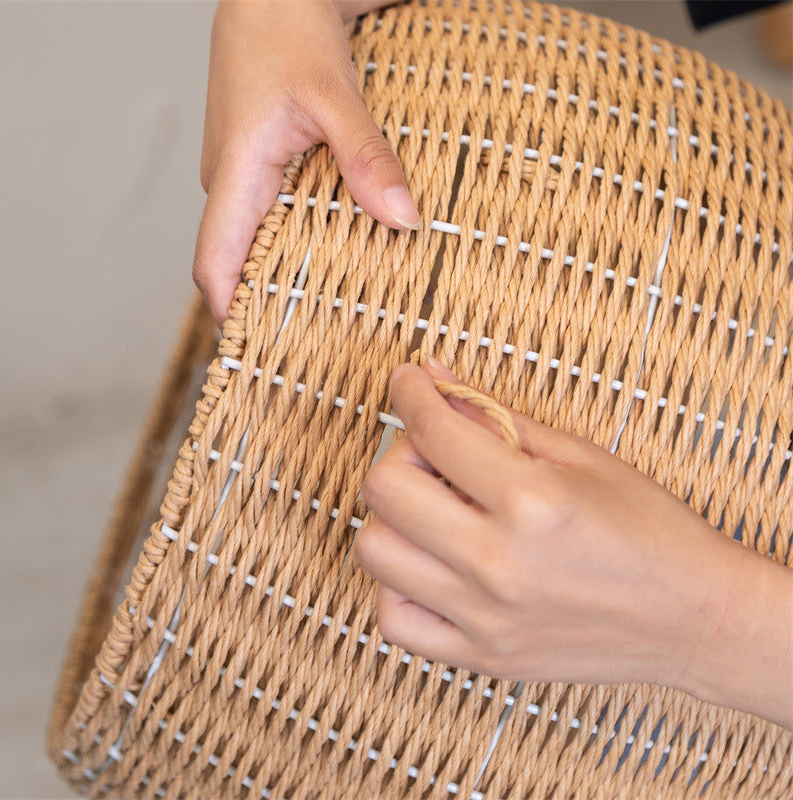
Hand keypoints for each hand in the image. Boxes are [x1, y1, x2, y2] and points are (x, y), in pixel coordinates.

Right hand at [195, 0, 417, 325]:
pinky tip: (333, 251)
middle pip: (237, 263)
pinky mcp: (258, 167)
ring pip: (254, 241)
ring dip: (284, 272)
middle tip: (316, 343)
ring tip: (332, 308)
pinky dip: (294, 240)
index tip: (261, 352)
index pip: (213, 264)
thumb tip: (403, 220)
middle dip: (267, 305)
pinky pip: (269, 217)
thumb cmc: (287, 28)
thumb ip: (366, 157)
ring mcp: (241, 176)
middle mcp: (229, 183)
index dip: (231, 313)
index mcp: (235, 173)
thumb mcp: (334, 93)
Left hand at [357, 361, 792, 729]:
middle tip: (434, 453)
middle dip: (401, 453)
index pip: (433, 430)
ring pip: (375, 551)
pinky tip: (433, 567)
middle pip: (384, 489)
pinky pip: (394, 619)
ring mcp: (485, 617)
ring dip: (394, 517)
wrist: (695, 619)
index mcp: (533, 501)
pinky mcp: (481, 656)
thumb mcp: (580, 456)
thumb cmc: (649, 530)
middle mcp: (500, 562)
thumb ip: (496, 417)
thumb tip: (435, 376)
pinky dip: (398, 585)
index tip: (410, 380)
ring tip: (435, 511)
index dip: (410, 391)